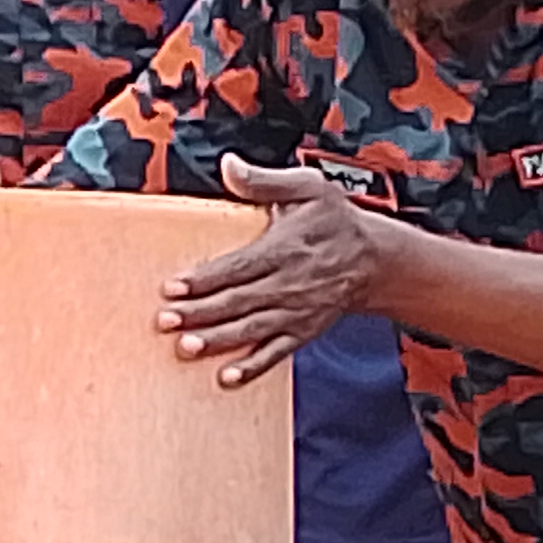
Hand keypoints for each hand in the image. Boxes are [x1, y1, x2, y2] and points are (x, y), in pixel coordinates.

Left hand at [158, 159, 374, 386]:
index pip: (239, 266)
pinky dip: (252, 367)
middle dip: (200, 312)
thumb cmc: (337, 221)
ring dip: (218, 341)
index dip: (206, 278)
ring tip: (186, 348)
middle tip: (165, 321)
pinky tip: (227, 377)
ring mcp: (296, 312)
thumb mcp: (309, 188)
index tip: (173, 286)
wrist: (376, 260)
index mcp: (285, 249)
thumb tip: (228, 165)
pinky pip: (276, 353)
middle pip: (238, 301)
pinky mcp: (302, 331)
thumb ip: (265, 180)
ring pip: (251, 329)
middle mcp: (289, 284)